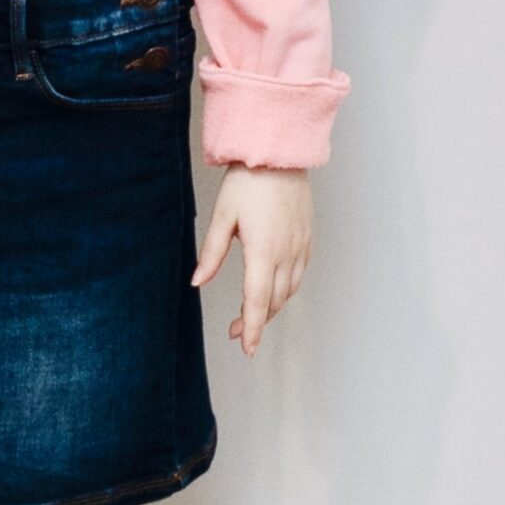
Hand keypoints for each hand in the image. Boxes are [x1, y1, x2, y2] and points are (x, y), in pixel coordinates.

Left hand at [192, 167, 313, 353]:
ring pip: (289, 290)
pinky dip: (286, 288)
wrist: (278, 153)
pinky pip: (299, 273)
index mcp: (263, 251)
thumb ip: (212, 252)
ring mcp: (300, 246)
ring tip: (253, 313)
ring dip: (272, 307)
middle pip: (274, 301)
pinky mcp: (307, 238)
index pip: (258, 302)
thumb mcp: (223, 215)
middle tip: (237, 332)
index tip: (247, 350)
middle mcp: (286, 253)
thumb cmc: (248, 181)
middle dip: (258, 322)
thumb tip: (197, 282)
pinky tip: (274, 287)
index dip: (253, 329)